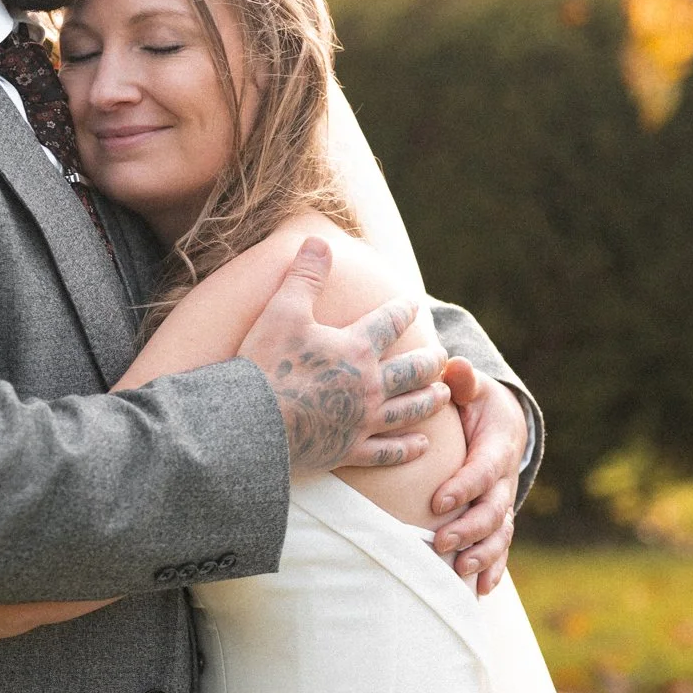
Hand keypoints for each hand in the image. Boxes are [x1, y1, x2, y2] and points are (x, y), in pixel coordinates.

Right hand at [239, 239, 449, 477]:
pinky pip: (388, 451)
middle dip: (429, 360)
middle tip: (442, 355)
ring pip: (409, 410)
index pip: (388, 323)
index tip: (413, 303)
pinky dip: (409, 448)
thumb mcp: (282, 310)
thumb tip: (319, 240)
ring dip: (429, 399)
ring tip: (442, 394)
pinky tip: (423, 444)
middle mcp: (368, 385)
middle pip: (411, 370)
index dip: (403, 310)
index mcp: (355, 348)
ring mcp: (362, 420)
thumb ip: (305, 276)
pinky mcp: (350, 449)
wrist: (250, 422)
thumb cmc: (264, 364)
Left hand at [429, 361, 526, 594]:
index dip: (464, 487)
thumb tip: (455, 367)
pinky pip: (500, 546)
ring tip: (460, 572)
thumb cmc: (474, 402)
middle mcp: (504, 478)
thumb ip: (461, 380)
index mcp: (498, 446)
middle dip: (469, 528)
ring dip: (482, 554)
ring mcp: (502, 501)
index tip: (437, 502)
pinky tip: (479, 590)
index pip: (482, 470)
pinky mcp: (497, 518)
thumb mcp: (469, 387)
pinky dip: (493, 568)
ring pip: (499, 533)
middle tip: (440, 543)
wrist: (500, 422)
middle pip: (493, 509)